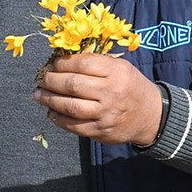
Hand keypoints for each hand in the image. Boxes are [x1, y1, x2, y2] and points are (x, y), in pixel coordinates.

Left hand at [34, 52, 162, 145]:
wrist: (152, 116)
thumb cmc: (132, 87)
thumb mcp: (122, 68)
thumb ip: (97, 63)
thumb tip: (63, 60)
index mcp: (117, 72)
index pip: (82, 64)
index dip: (62, 63)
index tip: (53, 63)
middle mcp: (111, 92)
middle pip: (72, 84)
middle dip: (51, 80)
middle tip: (42, 79)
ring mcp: (105, 113)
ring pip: (69, 106)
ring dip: (49, 99)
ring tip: (39, 94)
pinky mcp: (100, 130)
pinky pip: (73, 125)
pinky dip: (58, 118)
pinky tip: (51, 111)